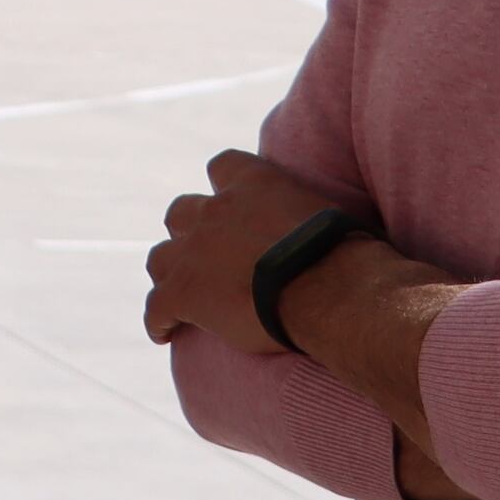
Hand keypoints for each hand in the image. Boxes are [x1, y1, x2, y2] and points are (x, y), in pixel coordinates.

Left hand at [142, 148, 339, 351]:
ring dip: (170, 274)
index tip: (228, 204)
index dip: (222, 187)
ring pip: (160, 258)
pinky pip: (156, 308)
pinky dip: (157, 320)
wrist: (328, 289)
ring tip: (182, 295)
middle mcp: (215, 209)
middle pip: (181, 213)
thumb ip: (300, 215)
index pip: (223, 166)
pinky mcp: (183, 292)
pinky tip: (163, 333)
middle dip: (188, 233)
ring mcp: (194, 250)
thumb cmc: (343, 256)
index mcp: (254, 183)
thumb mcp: (326, 217)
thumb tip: (311, 233)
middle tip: (206, 258)